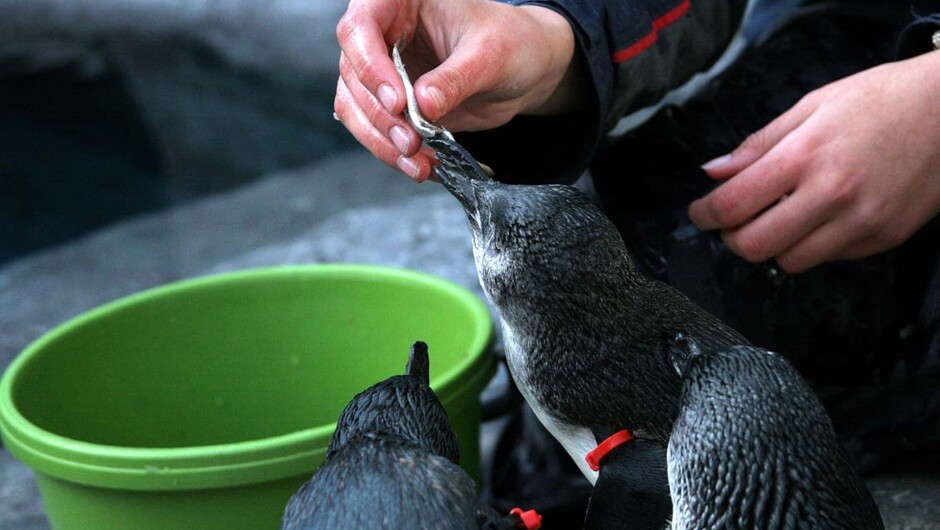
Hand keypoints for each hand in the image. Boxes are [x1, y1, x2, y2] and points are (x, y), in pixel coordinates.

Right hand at [334, 0, 580, 181]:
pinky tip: (421, 166)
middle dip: (380, 116)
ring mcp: (384, 71)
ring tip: (417, 163)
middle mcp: (384, 33)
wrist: (527, 69)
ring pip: (356, 107)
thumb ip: (456, 78)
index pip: (361, 26)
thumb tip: (423, 104)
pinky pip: (376, 129)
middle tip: (409, 141)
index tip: (398, 102)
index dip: (370, 66)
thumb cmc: (513, 42)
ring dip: (381, 141)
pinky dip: (392, 152)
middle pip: (353, 74)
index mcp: (401, 2)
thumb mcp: (491, 54)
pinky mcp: (393, 104)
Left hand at [688, 51, 939, 272]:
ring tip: (778, 218)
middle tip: (733, 222)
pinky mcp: (883, 238)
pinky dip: (812, 245)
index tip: (700, 213)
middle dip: (732, 238)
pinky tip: (818, 218)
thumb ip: (758, 144)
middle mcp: (832, 195)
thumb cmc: (883, 100)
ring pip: (790, 262)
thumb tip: (714, 171)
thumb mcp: (812, 105)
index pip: (734, 204)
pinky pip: (829, 258)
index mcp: (806, 156)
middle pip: (754, 246)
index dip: (705, 215)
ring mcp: (861, 222)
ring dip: (773, 245)